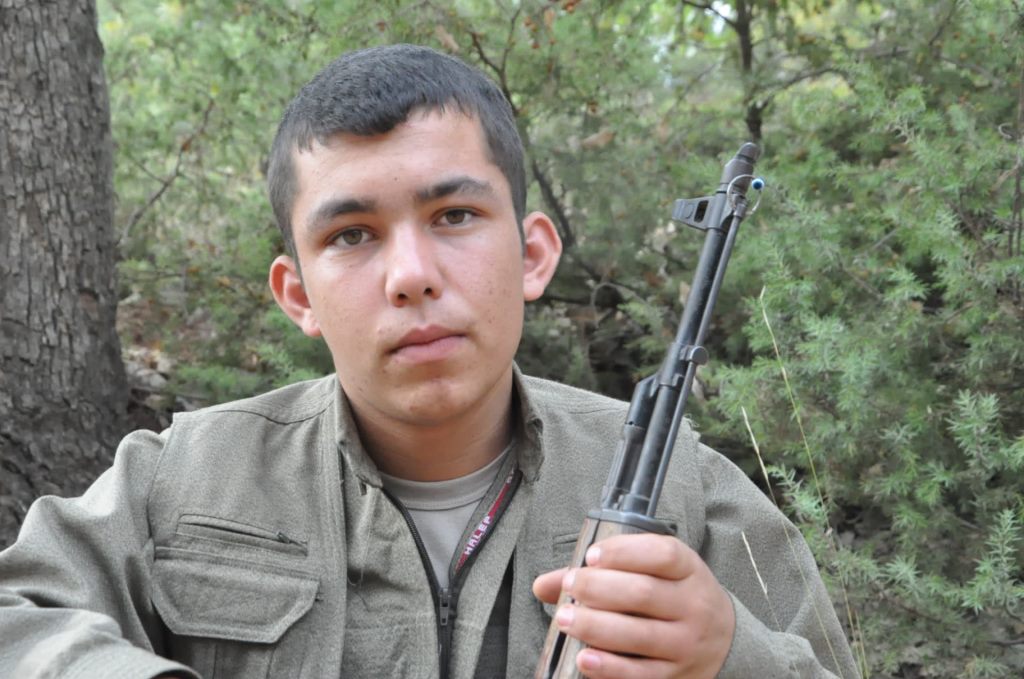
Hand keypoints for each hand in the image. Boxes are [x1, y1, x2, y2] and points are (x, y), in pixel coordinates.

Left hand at [532, 533, 735, 678]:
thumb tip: (544, 585)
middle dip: (599, 589)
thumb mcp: (657, 573)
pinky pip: (641, 674)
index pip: (662, 554)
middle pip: (644, 594)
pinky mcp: (676, 675)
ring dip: (596, 627)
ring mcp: (686, 643)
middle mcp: (692, 605)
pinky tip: (584, 658)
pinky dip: (610, 667)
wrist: (726, 641)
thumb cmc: (677, 597)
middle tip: (570, 585)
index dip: (624, 552)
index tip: (592, 555)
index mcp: (688, 570)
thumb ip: (603, 572)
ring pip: (639, 635)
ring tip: (565, 619)